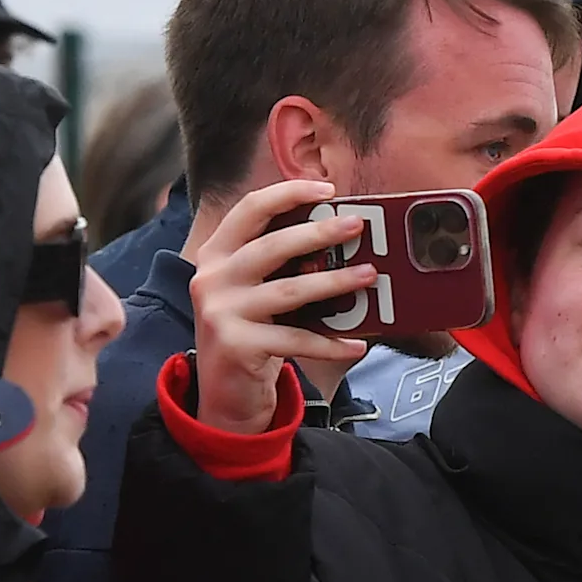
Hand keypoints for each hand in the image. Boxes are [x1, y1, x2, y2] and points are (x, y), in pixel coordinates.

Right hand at [185, 179, 375, 435]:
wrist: (224, 392)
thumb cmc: (251, 330)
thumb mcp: (254, 289)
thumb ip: (280, 263)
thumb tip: (340, 235)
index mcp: (216, 253)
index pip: (250, 209)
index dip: (288, 193)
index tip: (328, 189)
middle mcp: (212, 278)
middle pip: (273, 245)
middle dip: (319, 232)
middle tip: (358, 226)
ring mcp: (221, 312)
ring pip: (289, 290)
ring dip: (335, 282)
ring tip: (369, 276)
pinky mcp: (237, 346)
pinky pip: (295, 339)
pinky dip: (330, 343)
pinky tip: (357, 345)